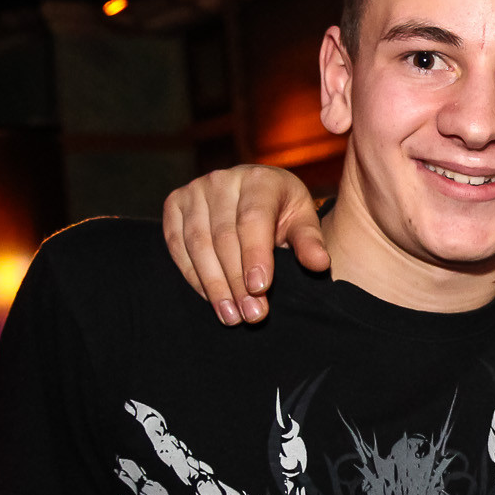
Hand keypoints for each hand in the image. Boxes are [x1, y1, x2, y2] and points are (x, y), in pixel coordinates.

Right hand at [161, 166, 324, 323]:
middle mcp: (222, 180)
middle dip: (236, 281)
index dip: (255, 256)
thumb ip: (310, 242)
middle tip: (251, 314)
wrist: (254, 195)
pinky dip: (193, 275)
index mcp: (260, 180)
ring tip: (231, 315)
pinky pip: (177, 245)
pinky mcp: (174, 204)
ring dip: (213, 284)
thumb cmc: (282, 212)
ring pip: (198, 244)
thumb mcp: (303, 222)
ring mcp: (194, 190)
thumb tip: (320, 264)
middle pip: (224, 237)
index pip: (253, 220)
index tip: (260, 289)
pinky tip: (209, 298)